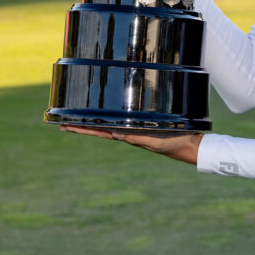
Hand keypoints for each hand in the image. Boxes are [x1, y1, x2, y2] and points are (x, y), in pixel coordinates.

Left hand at [60, 125, 202, 164]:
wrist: (190, 145)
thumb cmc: (172, 143)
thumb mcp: (152, 140)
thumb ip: (136, 137)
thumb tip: (116, 134)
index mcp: (127, 136)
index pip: (100, 131)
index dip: (82, 128)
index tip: (64, 126)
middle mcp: (128, 131)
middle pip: (101, 126)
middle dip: (83, 123)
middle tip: (63, 120)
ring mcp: (136, 127)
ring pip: (112, 121)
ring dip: (97, 118)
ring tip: (83, 113)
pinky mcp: (145, 122)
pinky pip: (126, 117)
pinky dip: (115, 113)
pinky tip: (113, 110)